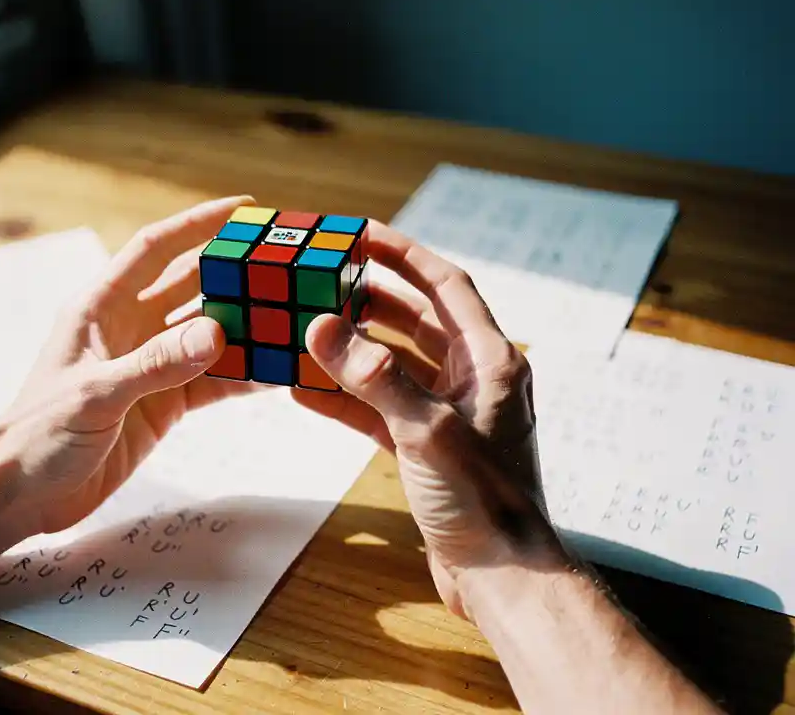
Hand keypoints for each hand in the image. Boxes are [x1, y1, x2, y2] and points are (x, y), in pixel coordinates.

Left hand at [0, 197, 259, 536]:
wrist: (25, 493)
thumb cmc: (39, 433)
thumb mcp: (96, 393)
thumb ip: (156, 364)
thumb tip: (217, 332)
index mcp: (101, 307)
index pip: (154, 249)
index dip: (196, 224)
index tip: (243, 207)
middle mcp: (129, 328)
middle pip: (191, 287)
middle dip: (234, 273)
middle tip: (282, 263)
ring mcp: (150, 366)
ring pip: (209, 335)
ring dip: (246, 326)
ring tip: (291, 316)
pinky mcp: (164, 403)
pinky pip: (212, 383)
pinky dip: (242, 377)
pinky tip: (274, 372)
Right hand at [294, 221, 562, 619]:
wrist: (501, 575)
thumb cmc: (483, 500)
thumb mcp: (426, 430)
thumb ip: (373, 377)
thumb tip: (324, 328)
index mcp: (490, 360)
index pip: (446, 285)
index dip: (404, 255)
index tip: (362, 233)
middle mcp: (473, 379)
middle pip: (417, 320)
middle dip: (371, 298)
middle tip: (326, 278)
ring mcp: (449, 414)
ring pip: (395, 364)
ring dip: (354, 348)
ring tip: (310, 326)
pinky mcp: (428, 447)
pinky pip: (382, 408)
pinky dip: (348, 398)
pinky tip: (307, 390)